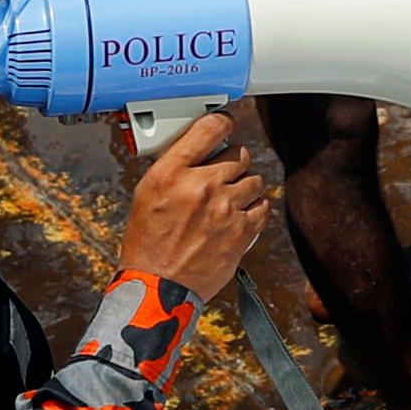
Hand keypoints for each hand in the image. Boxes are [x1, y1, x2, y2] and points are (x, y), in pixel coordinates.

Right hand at [109, 112, 274, 307]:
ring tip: (226, 203)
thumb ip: (175, 167)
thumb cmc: (148, 242)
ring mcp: (225, 207)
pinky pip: (263, 205)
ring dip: (244, 189)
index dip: (222, 123)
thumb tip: (202, 145)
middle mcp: (200, 185)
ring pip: (255, 179)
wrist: (157, 285)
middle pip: (239, 153)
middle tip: (220, 179)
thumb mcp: (147, 194)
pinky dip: (253, 210)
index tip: (225, 126)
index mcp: (170, 173)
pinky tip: (236, 218)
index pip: (209, 127)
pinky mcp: (243, 229)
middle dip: (232, 165)